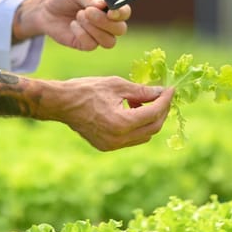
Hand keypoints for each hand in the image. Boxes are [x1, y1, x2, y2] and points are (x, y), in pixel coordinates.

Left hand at [13, 0, 131, 50]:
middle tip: (87, 11)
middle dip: (105, 22)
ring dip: (94, 29)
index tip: (110, 11)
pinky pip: (92, 45)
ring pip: (109, 41)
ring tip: (79, 16)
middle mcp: (106, 23)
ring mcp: (97, 35)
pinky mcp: (85, 44)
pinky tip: (73, 25)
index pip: (124, 13)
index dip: (121, 13)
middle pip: (120, 30)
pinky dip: (82, 34)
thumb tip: (104, 5)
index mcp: (109, 7)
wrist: (45, 9)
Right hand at [37, 76, 173, 150]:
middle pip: (153, 128)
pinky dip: (137, 126)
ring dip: (149, 119)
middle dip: (161, 111)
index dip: (165, 100)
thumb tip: (161, 91)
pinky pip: (130, 139)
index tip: (170, 89)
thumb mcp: (116, 85)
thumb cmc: (86, 89)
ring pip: (144, 136)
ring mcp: (112, 145)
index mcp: (121, 123)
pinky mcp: (106, 146)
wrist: (61, 103)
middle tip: (161, 95)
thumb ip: (142, 90)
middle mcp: (118, 139)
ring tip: (141, 101)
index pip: (153, 113)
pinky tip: (130, 110)